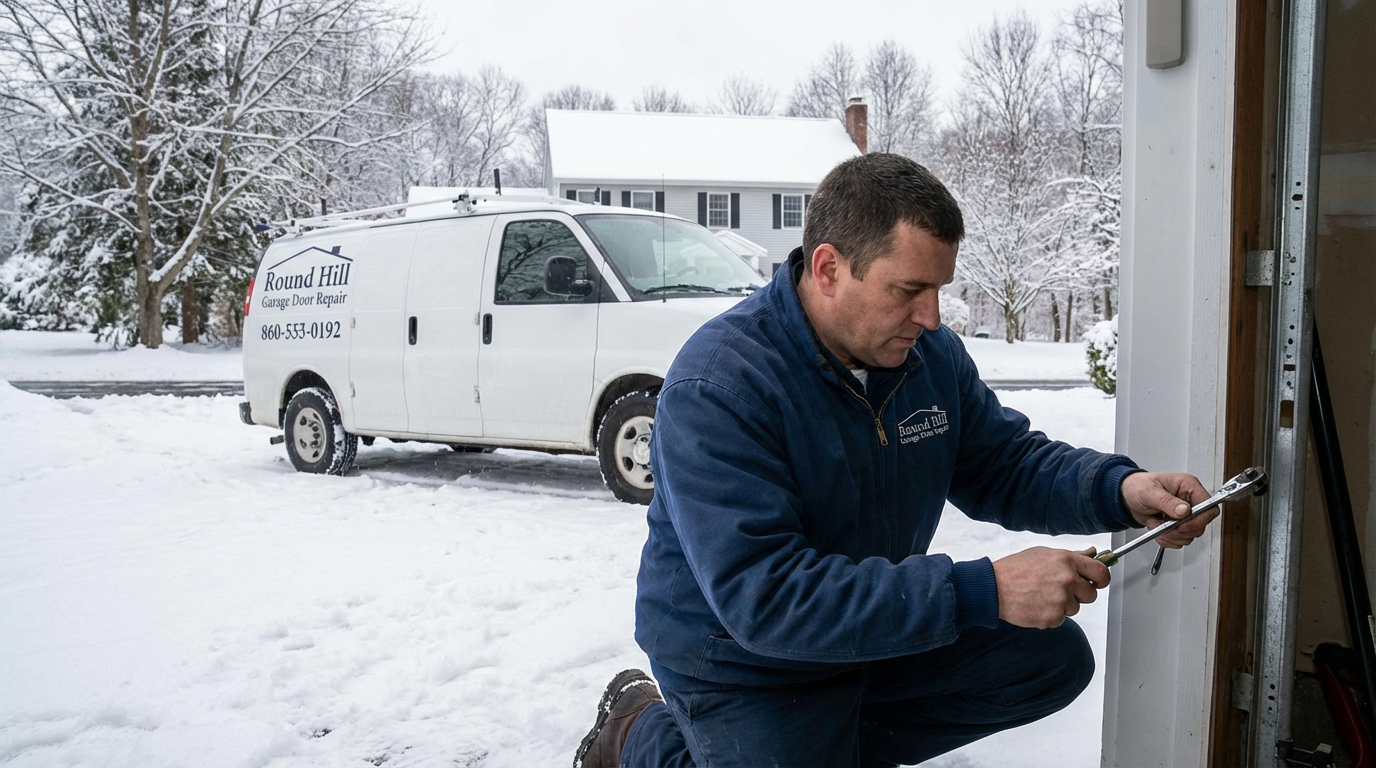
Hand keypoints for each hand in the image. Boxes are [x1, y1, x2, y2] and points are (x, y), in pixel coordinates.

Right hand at [992, 546, 1109, 628]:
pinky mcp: (1053, 617)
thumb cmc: (1014, 570)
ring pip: (1075, 608)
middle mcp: (1067, 580)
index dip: (1101, 579)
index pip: (1100, 572)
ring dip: (1062, 605)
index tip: (1097, 582)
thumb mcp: (1043, 554)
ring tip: (1041, 596)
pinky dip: (1051, 615)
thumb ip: (1070, 556)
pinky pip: (1061, 619)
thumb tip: (1092, 554)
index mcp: (1066, 561)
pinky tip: (1036, 605)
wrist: (994, 588)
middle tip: (1059, 589)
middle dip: (1079, 594)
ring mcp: (1061, 600)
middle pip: (1091, 594)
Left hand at [1120, 471, 1213, 548]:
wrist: (1126, 496)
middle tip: (1165, 529)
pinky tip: (1157, 529)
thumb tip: (1185, 510)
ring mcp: (1185, 514)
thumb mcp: (1149, 492)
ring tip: (1157, 525)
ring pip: (1190, 534)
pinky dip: (1167, 539)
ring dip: (1171, 536)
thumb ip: (1167, 501)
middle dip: (1181, 531)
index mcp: (1188, 486)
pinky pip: (1180, 539)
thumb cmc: (1137, 486)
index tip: (1183, 526)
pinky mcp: (1178, 524)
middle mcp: (1190, 500)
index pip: (1209, 506)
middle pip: (1201, 524)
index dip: (1199, 520)